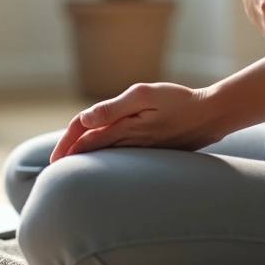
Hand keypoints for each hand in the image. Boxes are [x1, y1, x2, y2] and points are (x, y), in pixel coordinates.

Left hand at [49, 83, 224, 162]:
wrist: (210, 115)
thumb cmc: (177, 100)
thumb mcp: (144, 95)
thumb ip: (113, 108)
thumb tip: (87, 119)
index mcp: (123, 128)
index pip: (86, 139)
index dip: (67, 145)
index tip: (54, 159)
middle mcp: (129, 141)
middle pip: (93, 150)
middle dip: (72, 158)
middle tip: (54, 169)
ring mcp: (141, 147)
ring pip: (107, 155)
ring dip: (88, 160)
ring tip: (72, 166)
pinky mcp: (150, 149)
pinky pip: (122, 154)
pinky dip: (107, 157)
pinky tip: (104, 158)